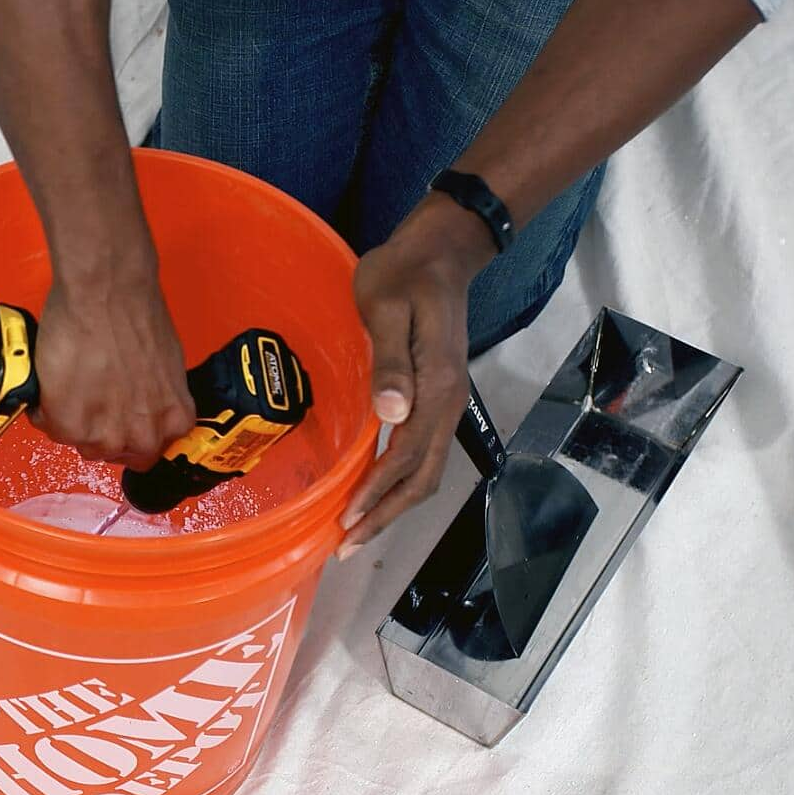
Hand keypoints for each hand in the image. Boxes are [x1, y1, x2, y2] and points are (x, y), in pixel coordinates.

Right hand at [31, 245, 195, 469]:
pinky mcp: (69, 425)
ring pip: (81, 443)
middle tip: (88, 400)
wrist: (107, 292)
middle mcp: (143, 435)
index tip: (115, 420)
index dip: (127, 431)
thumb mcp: (164, 364)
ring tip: (68, 388)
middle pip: (114, 452)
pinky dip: (45, 409)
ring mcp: (105, 435)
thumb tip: (136, 397)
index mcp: (174, 419)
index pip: (148, 450)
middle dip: (99, 429)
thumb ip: (154, 395)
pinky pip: (50, 429)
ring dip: (72, 421)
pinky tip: (52, 383)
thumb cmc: (135, 313)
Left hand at [337, 195, 494, 558]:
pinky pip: (421, 451)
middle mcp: (448, 402)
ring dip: (393, 504)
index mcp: (437, 386)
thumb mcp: (386, 308)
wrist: (441, 250)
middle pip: (424, 477)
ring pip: (426, 470)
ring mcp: (445, 401)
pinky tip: (372, 489)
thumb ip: (389, 361)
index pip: (409, 457)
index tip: (348, 521)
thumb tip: (392, 413)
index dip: (379, 494)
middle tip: (346, 544)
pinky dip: (398, 479)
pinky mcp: (436, 395)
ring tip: (357, 529)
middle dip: (386, 515)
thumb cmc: (405, 272)